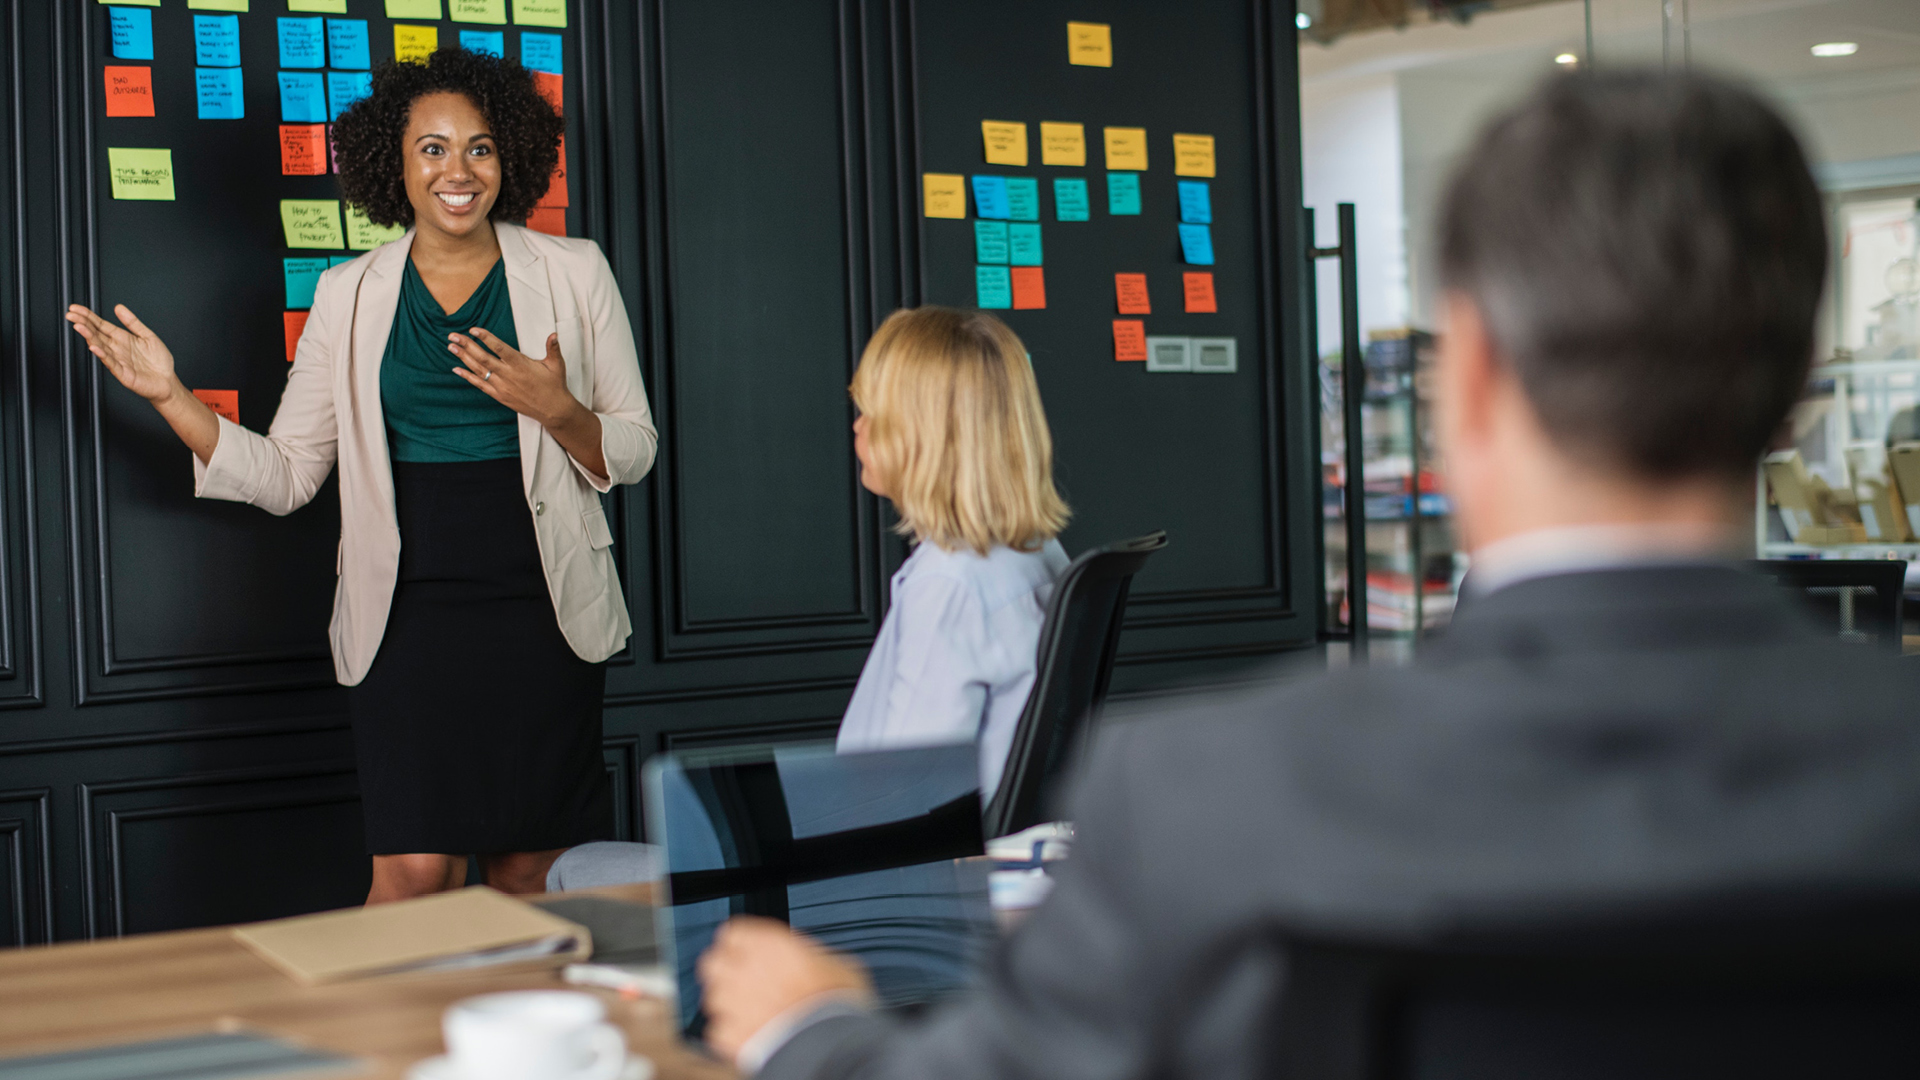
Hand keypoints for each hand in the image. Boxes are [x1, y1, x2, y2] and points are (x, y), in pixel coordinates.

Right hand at [66, 303, 179, 402]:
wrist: (167, 381)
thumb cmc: (158, 361)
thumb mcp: (147, 336)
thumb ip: (133, 322)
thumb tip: (118, 307)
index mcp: (122, 338)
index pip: (101, 325)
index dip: (88, 316)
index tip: (75, 308)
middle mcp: (117, 348)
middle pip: (96, 334)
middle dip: (83, 324)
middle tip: (70, 315)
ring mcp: (118, 360)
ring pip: (100, 347)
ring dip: (89, 336)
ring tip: (78, 326)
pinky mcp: (123, 373)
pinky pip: (111, 363)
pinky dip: (102, 355)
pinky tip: (94, 346)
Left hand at [449, 328, 580, 428]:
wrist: (553, 410)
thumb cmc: (554, 385)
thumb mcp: (556, 365)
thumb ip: (553, 348)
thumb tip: (553, 335)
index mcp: (520, 364)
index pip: (499, 348)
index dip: (485, 338)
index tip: (473, 330)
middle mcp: (508, 375)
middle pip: (483, 358)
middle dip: (466, 346)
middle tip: (453, 335)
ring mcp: (502, 386)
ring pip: (479, 370)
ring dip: (463, 358)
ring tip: (451, 347)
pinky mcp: (500, 396)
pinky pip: (480, 385)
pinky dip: (467, 377)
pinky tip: (456, 369)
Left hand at [697, 916, 872, 1064]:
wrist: (827, 1048)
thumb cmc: (836, 1006)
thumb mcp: (838, 965)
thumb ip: (812, 954)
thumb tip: (809, 953)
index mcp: (769, 946)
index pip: (733, 932)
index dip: (740, 943)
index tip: (746, 950)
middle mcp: (744, 971)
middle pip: (712, 962)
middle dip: (724, 970)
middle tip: (742, 980)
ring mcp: (732, 1004)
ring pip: (713, 997)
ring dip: (728, 1003)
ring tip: (750, 1012)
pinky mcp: (728, 1036)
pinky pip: (718, 1030)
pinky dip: (731, 1033)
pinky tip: (751, 1034)